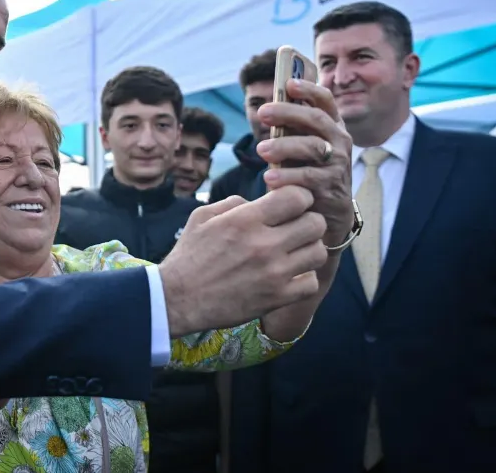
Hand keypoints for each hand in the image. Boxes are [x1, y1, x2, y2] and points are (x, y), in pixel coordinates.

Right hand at [159, 186, 327, 336]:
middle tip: (295, 228)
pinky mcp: (276, 298)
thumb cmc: (189, 255)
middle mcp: (263, 244)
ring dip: (308, 249)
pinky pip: (311, 283)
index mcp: (245, 220)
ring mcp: (273, 273)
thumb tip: (260, 202)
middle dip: (308, 221)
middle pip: (315, 223)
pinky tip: (289, 275)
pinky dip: (304, 278)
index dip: (299, 197)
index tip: (291, 204)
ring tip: (294, 252)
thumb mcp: (202, 216)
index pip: (297, 197)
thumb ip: (235, 203)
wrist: (177, 298)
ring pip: (318, 252)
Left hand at [255, 79, 353, 246]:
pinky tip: (269, 177)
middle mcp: (340, 142)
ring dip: (285, 146)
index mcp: (332, 127)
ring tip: (262, 150)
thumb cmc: (309, 172)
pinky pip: (308, 178)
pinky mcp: (331, 187)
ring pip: (313, 147)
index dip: (309, 89)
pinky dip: (287, 176)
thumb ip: (292, 130)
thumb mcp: (303, 147)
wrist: (330, 213)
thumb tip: (267, 109)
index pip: (325, 101)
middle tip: (262, 113)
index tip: (289, 83)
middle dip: (288, 113)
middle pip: (316, 120)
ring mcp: (338, 164)